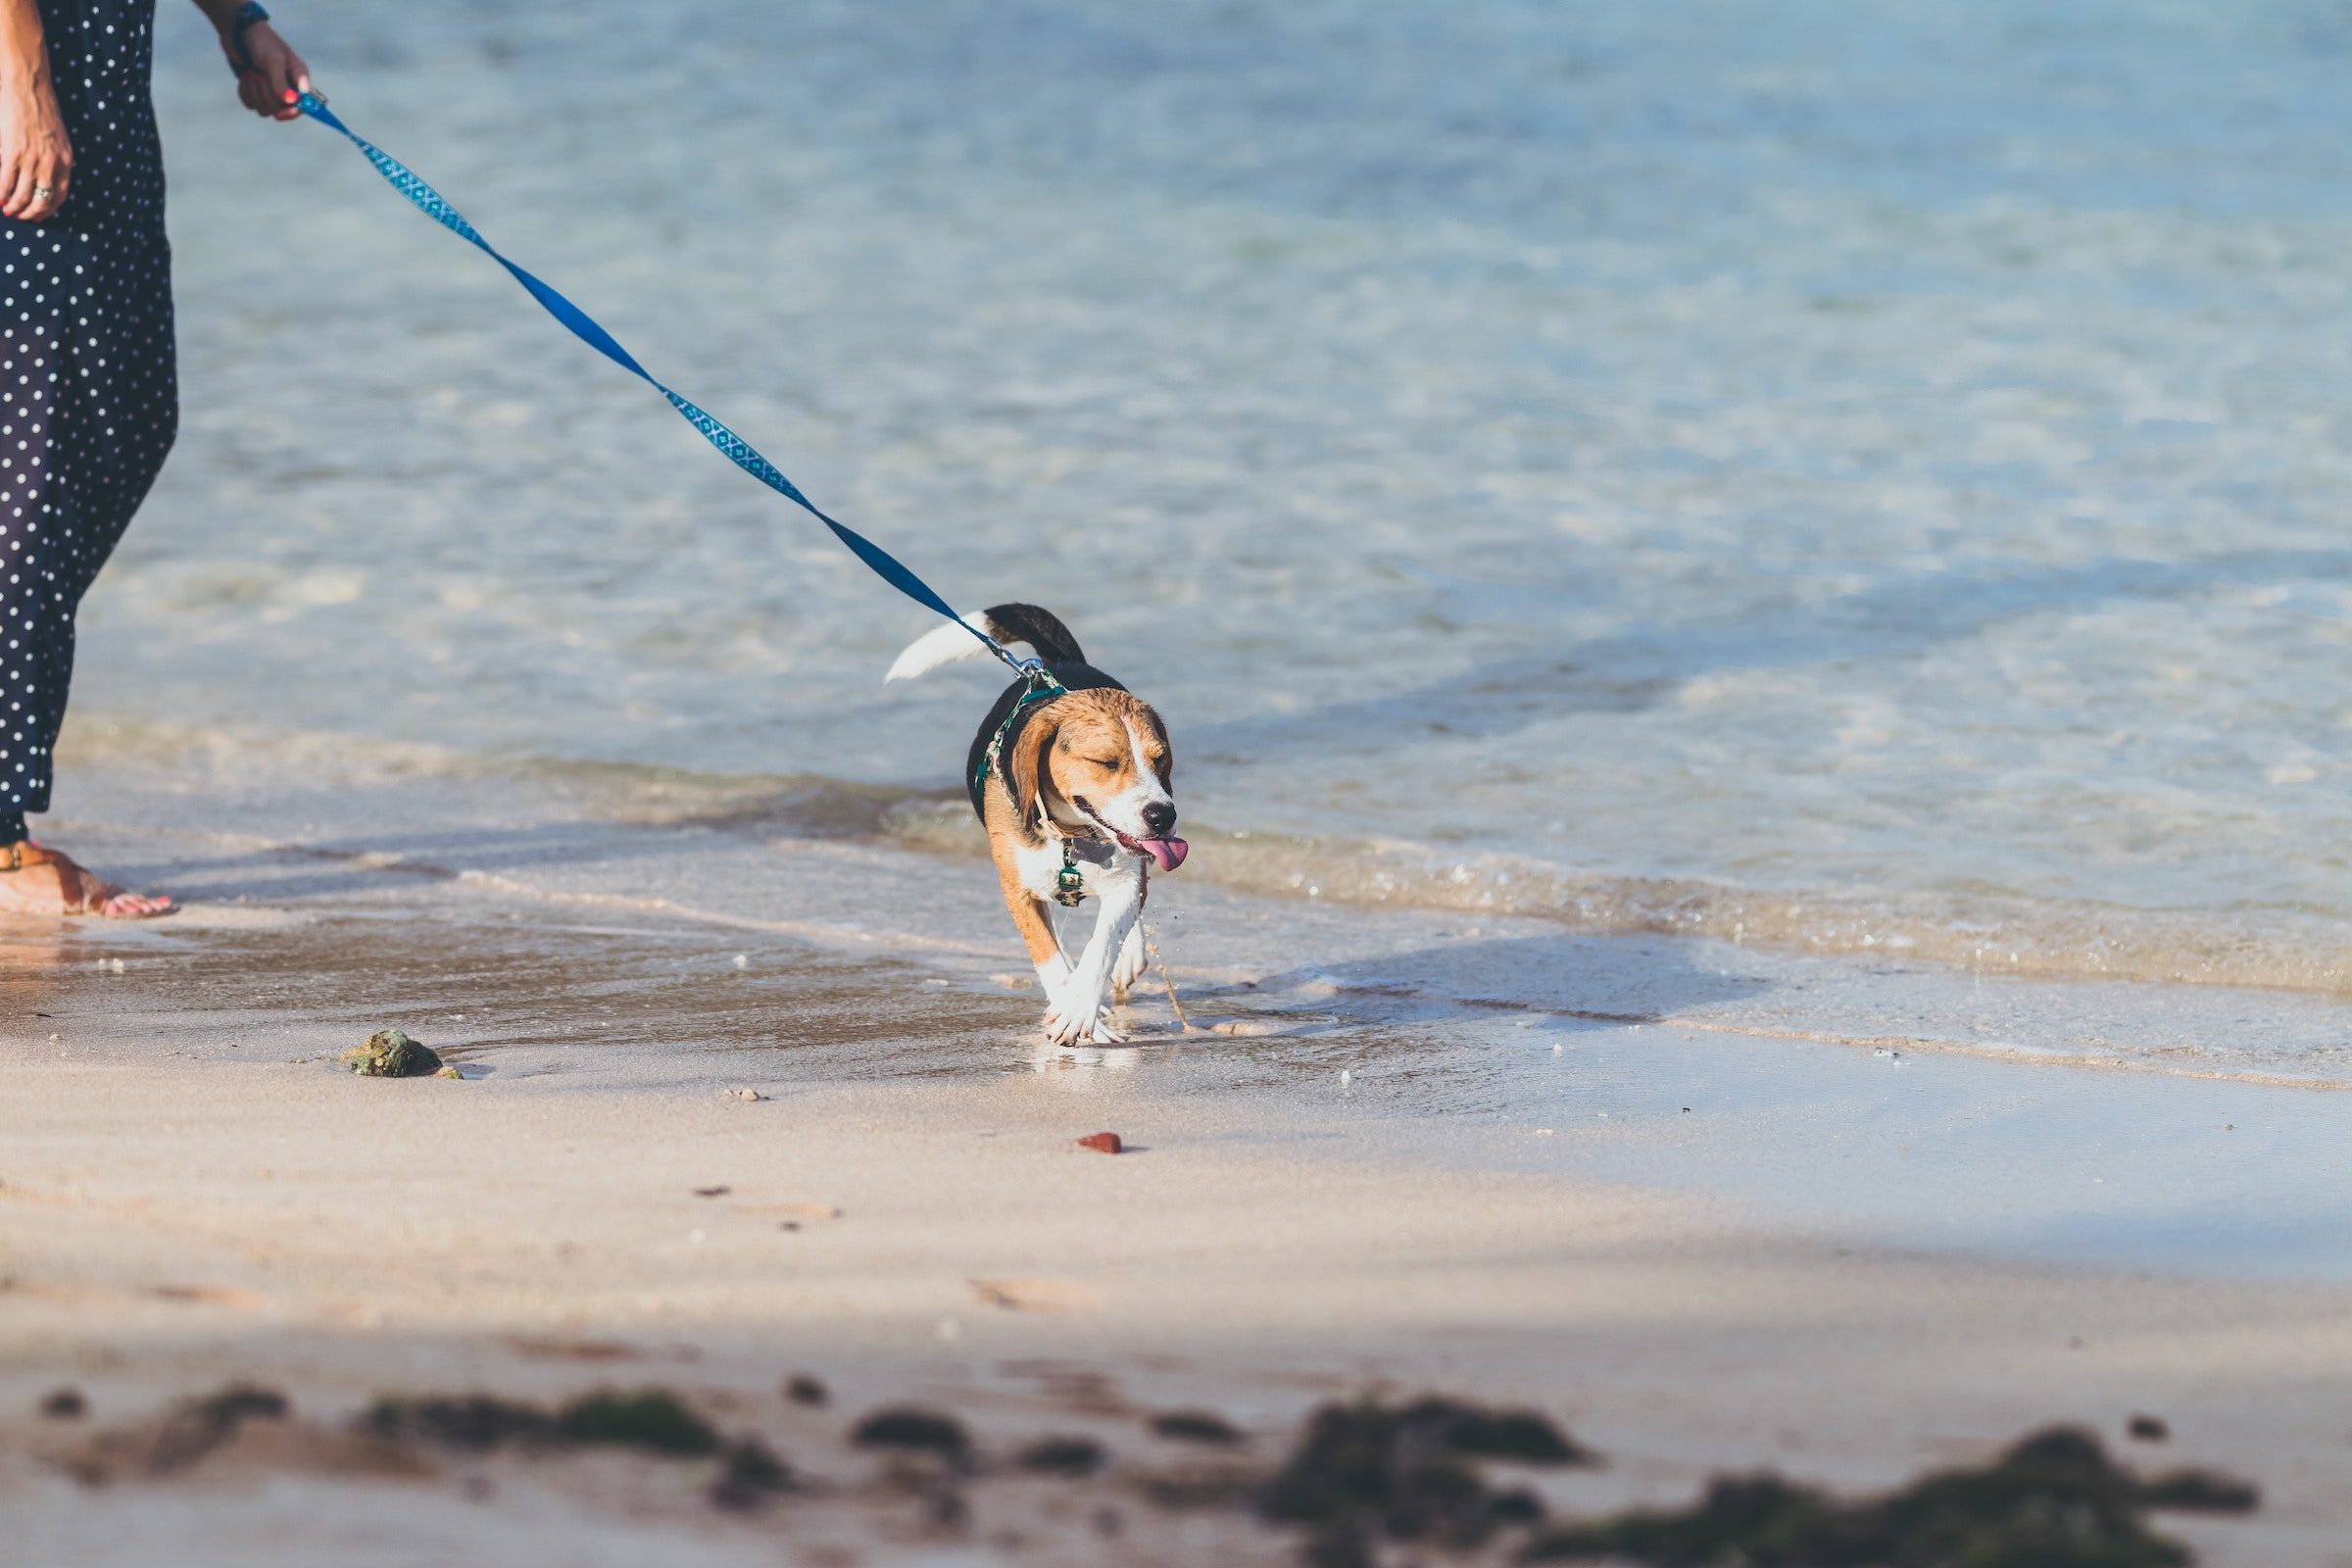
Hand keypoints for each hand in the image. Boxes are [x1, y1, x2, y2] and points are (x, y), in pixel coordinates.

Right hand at [0, 68, 69, 220]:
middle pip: (42, 200)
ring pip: (23, 196)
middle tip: (19, 217)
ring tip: (7, 211)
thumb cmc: (40, 108)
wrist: (28, 86)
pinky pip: (6, 182)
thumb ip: (54, 157)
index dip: (48, 210)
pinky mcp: (12, 153)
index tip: (39, 216)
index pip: (60, 196)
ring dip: (14, 207)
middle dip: (30, 213)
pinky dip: (1, 194)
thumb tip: (44, 175)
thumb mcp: (57, 137)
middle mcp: (52, 164)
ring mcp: (32, 160)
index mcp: (65, 161)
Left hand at [226, 19, 309, 120]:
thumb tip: (291, 101)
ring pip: (264, 109)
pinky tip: (245, 76)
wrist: (239, 34)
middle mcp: (289, 89)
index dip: (293, 112)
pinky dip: (245, 92)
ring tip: (251, 72)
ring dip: (253, 91)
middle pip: (280, 109)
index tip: (281, 114)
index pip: (303, 105)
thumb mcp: (273, 60)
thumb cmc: (262, 42)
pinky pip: (251, 105)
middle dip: (265, 93)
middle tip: (259, 74)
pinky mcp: (255, 94)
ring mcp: (271, 93)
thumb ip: (280, 82)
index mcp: (299, 80)